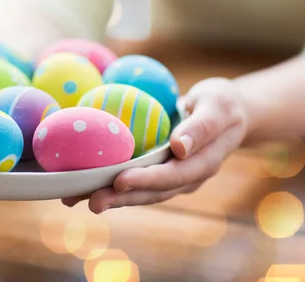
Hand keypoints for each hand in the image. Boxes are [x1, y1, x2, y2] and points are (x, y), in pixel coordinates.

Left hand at [61, 77, 249, 213]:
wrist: (228, 113)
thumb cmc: (223, 104)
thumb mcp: (217, 107)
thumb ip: (201, 127)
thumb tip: (179, 148)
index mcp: (203, 164)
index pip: (173, 176)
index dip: (146, 180)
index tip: (120, 180)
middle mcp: (186, 177)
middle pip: (151, 192)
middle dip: (121, 198)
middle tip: (90, 201)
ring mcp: (172, 178)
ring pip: (140, 192)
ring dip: (111, 197)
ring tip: (76, 199)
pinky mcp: (160, 172)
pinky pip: (136, 182)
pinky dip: (111, 185)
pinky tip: (85, 184)